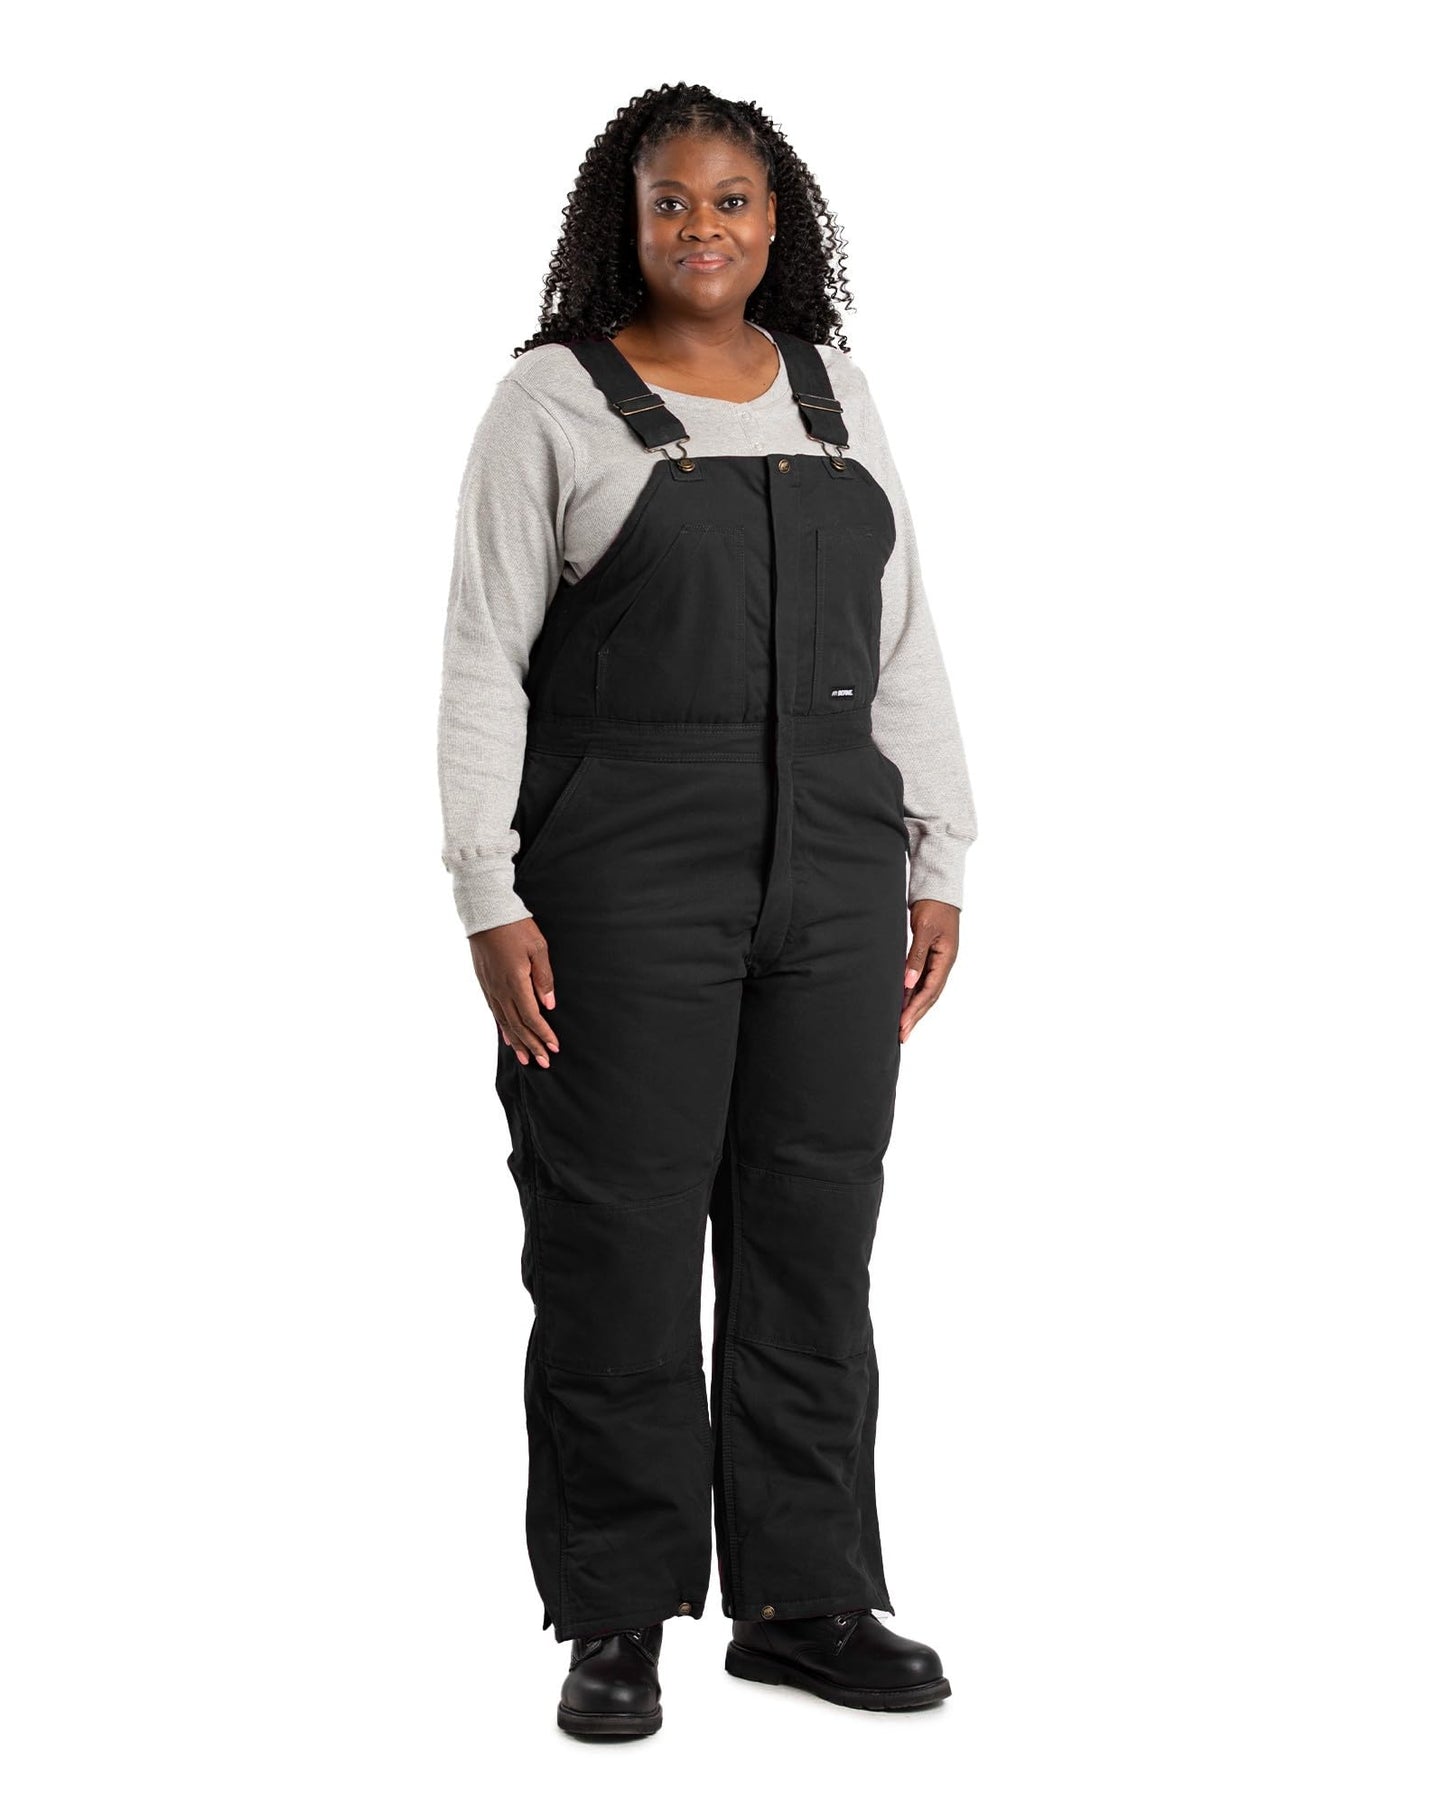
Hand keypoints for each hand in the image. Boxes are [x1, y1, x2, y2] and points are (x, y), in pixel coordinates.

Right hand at [469, 917, 559, 1067]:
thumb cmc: (516, 927)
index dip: (543, 1034)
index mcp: (515, 982)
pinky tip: (508, 1038)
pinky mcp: (485, 983)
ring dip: (517, 1042)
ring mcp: (490, 988)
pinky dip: (503, 1028)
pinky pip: (494, 1012)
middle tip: (544, 1062)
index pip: (531, 1017)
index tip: (554, 1047)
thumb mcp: (538, 948)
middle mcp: (500, 990)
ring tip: (526, 1058)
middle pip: (517, 1026)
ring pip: (504, 1022)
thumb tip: (549, 1005)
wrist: (486, 913)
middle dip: (532, 1045)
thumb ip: (544, 978)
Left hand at [899, 899, 960, 1043]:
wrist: (937, 890)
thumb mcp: (925, 930)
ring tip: (900, 1026)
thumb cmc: (933, 907)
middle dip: (914, 1016)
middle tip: (901, 1035)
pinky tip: (901, 1003)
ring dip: (913, 1008)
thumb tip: (908, 983)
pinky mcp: (928, 957)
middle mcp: (943, 964)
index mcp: (946, 959)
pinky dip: (911, 994)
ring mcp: (937, 962)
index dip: (916, 1010)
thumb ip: (916, 957)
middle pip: (928, 997)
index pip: (930, 991)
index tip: (903, 1025)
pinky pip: (920, 980)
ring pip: (925, 991)